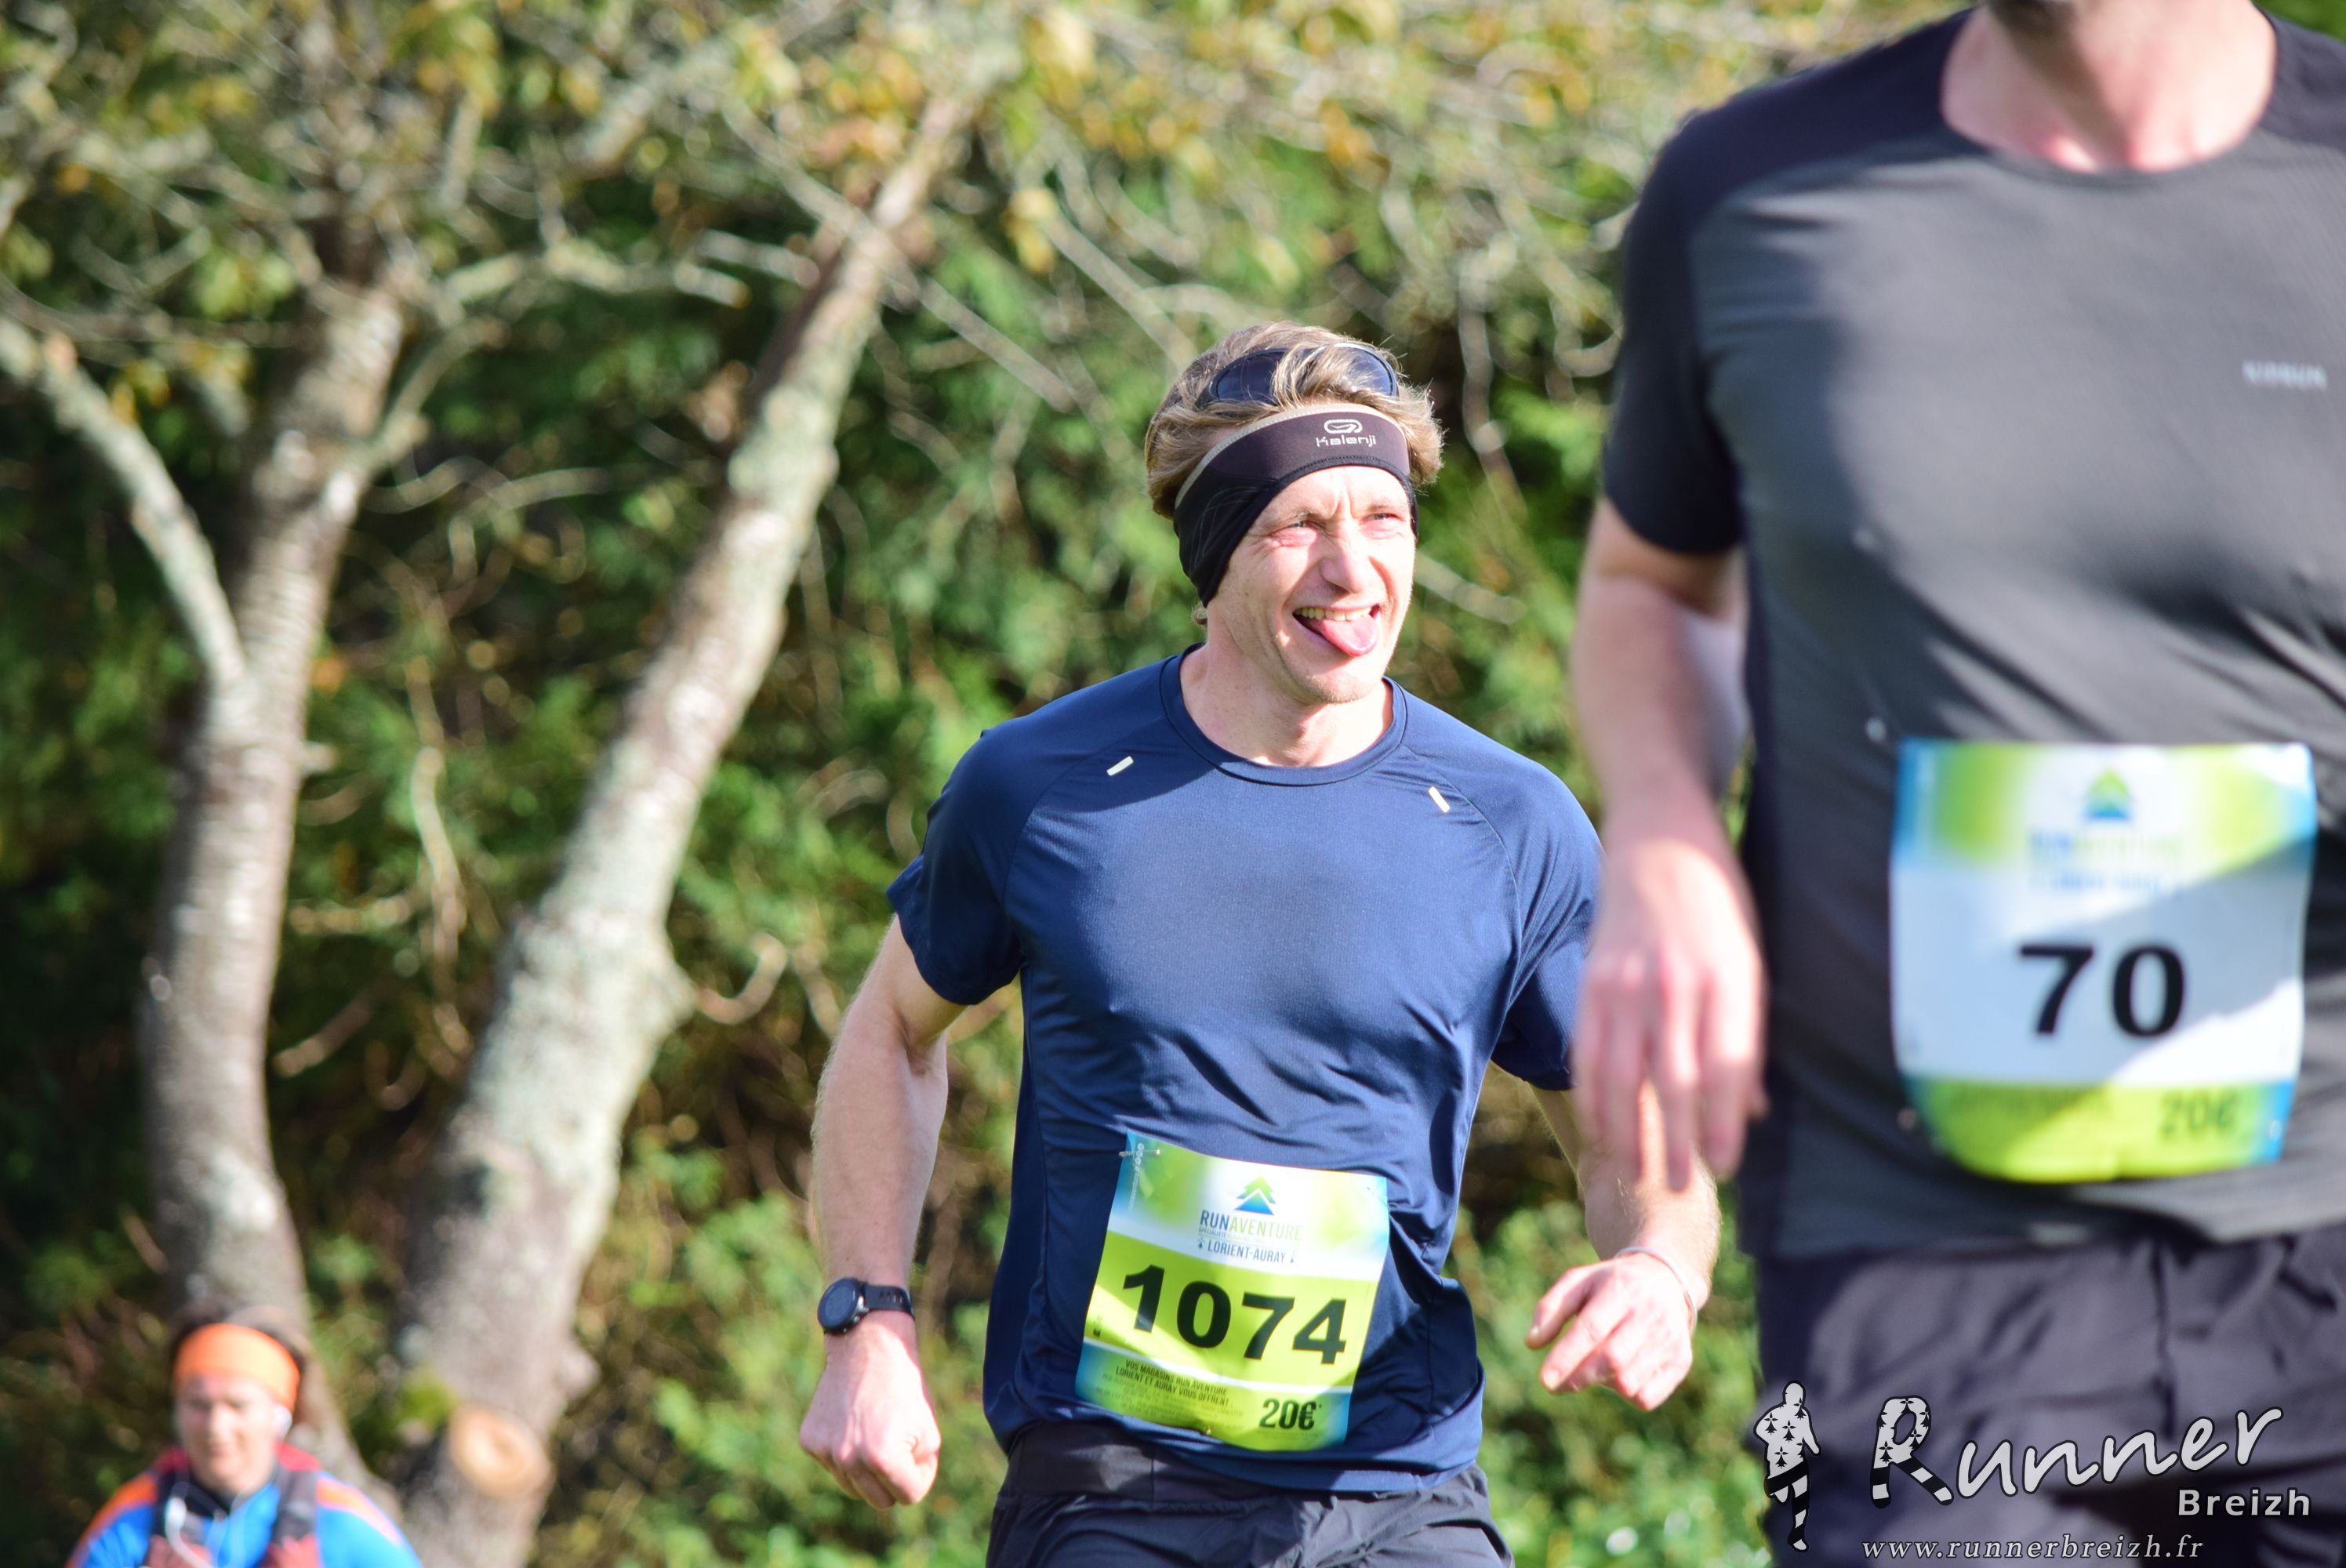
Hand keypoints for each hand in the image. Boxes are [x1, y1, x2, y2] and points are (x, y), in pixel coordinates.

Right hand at [798, 1314, 940, 1508]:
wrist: (867, 1348)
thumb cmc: (904, 1389)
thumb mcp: (929, 1432)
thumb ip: (920, 1471)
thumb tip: (900, 1494)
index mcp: (882, 1458)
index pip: (910, 1496)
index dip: (920, 1474)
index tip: (919, 1448)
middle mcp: (848, 1460)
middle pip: (879, 1501)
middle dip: (894, 1478)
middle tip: (899, 1443)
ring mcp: (825, 1452)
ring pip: (854, 1488)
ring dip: (868, 1469)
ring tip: (875, 1433)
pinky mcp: (809, 1442)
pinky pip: (834, 1467)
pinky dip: (846, 1453)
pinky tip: (852, 1424)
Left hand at [1525, 1252, 1696, 1410]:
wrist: (1666, 1280)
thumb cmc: (1610, 1285)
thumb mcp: (1578, 1282)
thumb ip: (1550, 1309)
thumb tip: (1531, 1343)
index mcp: (1622, 1289)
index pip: (1592, 1328)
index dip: (1566, 1357)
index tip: (1544, 1380)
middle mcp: (1650, 1313)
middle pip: (1612, 1358)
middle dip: (1580, 1377)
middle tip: (1556, 1386)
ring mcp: (1670, 1339)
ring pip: (1629, 1382)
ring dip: (1603, 1384)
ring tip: (1594, 1367)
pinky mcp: (1681, 1361)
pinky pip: (1647, 1397)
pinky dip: (1626, 1395)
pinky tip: (1621, 1375)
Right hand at [1578, 812, 1764, 1185]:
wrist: (1660, 837)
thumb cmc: (1717, 904)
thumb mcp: (1750, 961)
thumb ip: (1747, 1036)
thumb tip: (1751, 1111)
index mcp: (1729, 981)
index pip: (1727, 1068)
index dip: (1725, 1124)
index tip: (1726, 1166)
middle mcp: (1677, 985)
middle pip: (1676, 1081)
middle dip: (1679, 1142)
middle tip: (1683, 1187)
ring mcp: (1629, 983)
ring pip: (1624, 1074)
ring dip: (1630, 1130)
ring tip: (1637, 1171)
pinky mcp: (1594, 979)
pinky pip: (1588, 1049)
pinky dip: (1593, 1093)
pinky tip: (1601, 1124)